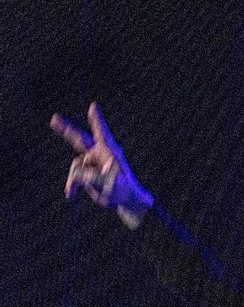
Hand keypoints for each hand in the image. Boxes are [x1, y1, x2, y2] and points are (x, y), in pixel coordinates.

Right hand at [49, 102, 153, 226]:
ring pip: (75, 166)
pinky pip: (75, 175)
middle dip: (66, 129)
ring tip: (73, 193)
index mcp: (109, 151)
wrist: (126, 200)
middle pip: (79, 139)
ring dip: (74, 180)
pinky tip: (70, 195)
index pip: (101, 132)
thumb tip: (76, 173)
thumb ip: (93, 177)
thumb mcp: (110, 184)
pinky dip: (72, 184)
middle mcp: (99, 153)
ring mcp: (93, 162)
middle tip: (54, 118)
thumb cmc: (124, 190)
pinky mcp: (88, 171)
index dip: (97, 120)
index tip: (94, 106)